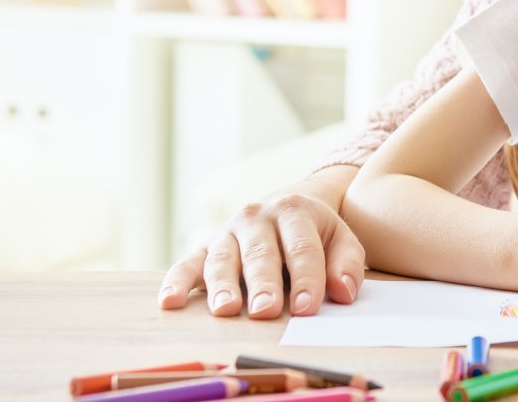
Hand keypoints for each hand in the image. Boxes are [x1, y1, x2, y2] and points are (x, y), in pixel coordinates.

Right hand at [157, 165, 365, 317]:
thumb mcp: (341, 240)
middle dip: (263, 284)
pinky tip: (170, 302)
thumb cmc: (316, 234)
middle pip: (260, 254)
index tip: (307, 308)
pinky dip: (176, 282)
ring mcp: (227, 232)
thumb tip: (343, 293)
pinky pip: (187, 264)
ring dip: (223, 286)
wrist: (287, 206)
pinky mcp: (204, 247)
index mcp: (294, 211)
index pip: (302, 248)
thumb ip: (346, 265)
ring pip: (223, 259)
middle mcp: (257, 217)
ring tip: (226, 310)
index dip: (306, 279)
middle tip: (265, 311)